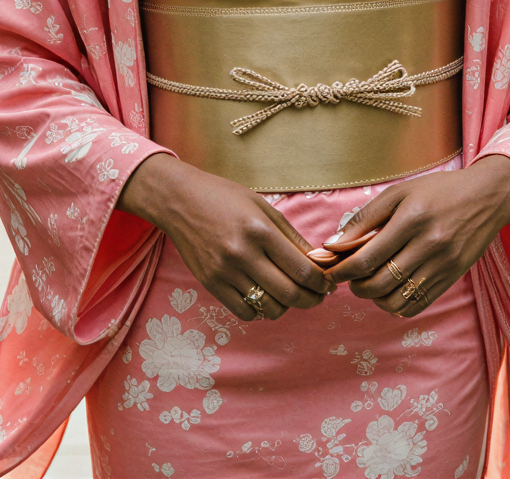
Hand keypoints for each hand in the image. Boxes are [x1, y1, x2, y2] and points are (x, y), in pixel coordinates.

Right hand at [118, 153, 334, 321]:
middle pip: (289, 294)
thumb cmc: (224, 198)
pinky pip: (244, 311)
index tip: (328, 284)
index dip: (321, 283)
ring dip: (285, 306)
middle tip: (317, 296)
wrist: (180, 201)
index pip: (302, 269)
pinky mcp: (211, 284)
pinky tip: (263, 296)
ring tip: (289, 294)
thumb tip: (317, 262)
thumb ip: (290, 236)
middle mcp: (243, 254)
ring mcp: (225, 272)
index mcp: (260, 231)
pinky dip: (259, 309)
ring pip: (268, 308)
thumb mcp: (263, 207)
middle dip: (311, 300)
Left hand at [322, 156, 509, 316]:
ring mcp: (442, 266)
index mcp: (412, 219)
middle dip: (356, 286)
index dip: (342, 270)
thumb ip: (366, 217)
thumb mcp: (400, 192)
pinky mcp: (451, 279)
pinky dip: (397, 305)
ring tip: (369, 284)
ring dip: (375, 299)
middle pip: (380, 284)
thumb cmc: (438, 191)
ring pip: (397, 300)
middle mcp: (429, 245)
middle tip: (349, 279)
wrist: (486, 197)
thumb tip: (334, 243)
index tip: (331, 272)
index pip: (367, 258)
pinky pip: (417, 305)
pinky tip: (391, 291)